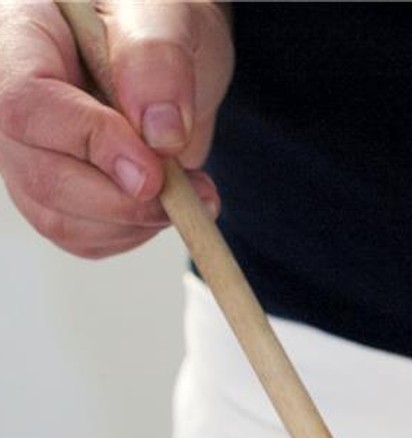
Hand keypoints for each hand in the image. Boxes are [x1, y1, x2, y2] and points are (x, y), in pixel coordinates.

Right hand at [0, 0, 232, 257]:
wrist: (173, 48)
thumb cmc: (159, 16)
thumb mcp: (165, 14)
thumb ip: (157, 60)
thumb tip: (158, 134)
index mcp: (20, 37)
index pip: (26, 105)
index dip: (91, 144)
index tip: (154, 169)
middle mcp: (11, 98)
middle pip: (41, 175)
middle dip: (124, 199)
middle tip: (190, 190)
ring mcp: (30, 151)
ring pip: (60, 218)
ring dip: (135, 222)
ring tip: (189, 192)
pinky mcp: (58, 190)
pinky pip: (83, 236)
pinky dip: (133, 233)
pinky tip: (165, 204)